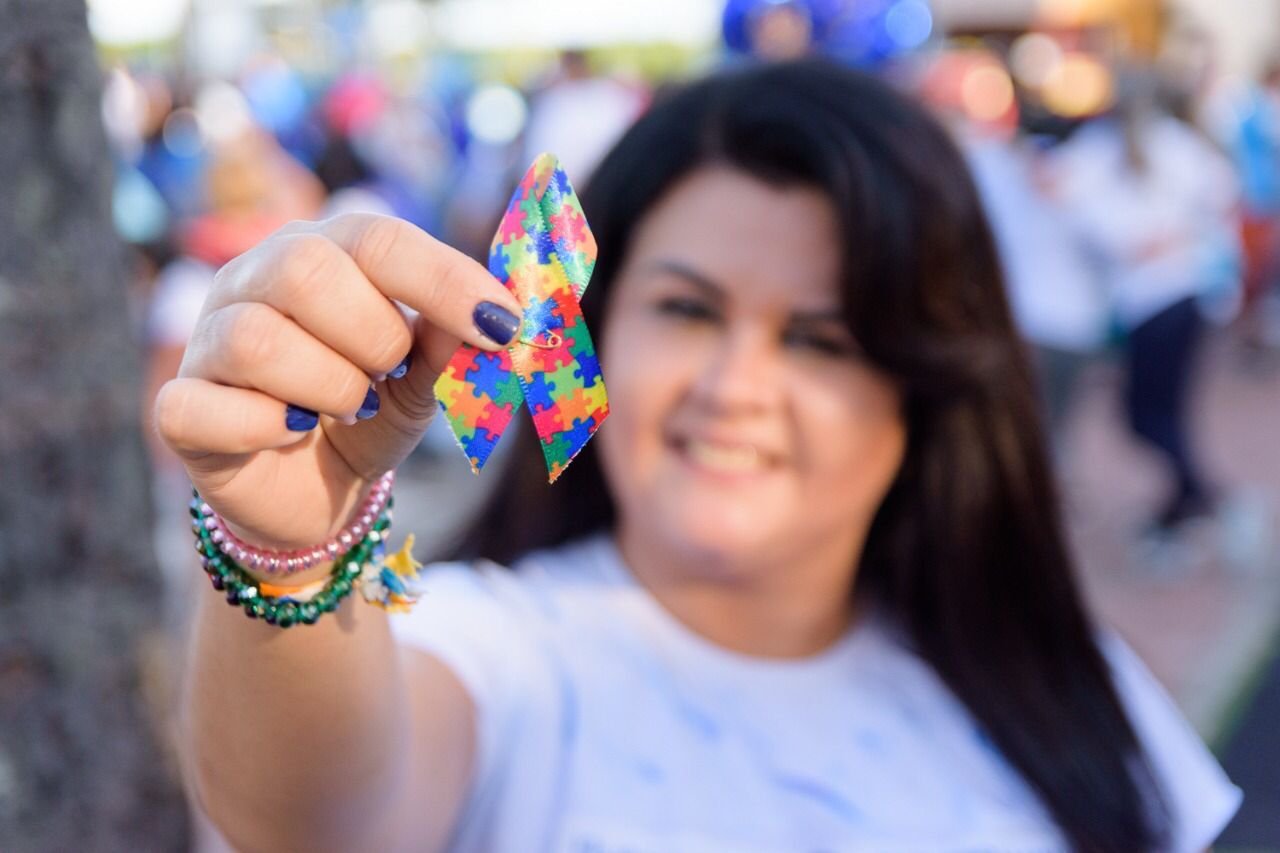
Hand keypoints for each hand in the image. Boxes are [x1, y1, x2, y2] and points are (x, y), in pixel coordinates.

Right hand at [155, 214, 521, 566]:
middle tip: (387, 376)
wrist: (316, 494)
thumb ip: (449, 345)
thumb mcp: (423, 380)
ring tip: (348, 407)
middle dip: (373, 335)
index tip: (503, 327)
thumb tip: (495, 317)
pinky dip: (271, 427)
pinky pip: (209, 407)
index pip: (378, 238)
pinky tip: (295, 434)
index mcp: (321, 251)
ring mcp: (206, 341)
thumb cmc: (369, 414)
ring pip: (257, 339)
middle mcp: (253, 279)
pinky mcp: (179, 408)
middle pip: (304, 268)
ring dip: (330, 387)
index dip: (444, 281)